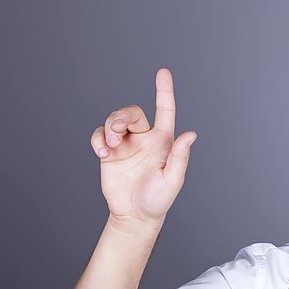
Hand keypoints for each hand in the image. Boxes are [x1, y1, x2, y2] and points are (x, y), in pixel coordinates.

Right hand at [90, 67, 196, 227]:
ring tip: (109, 145)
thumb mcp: (172, 180)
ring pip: (114, 120)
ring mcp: (126, 144)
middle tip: (117, 131)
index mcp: (163, 142)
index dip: (164, 91)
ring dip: (110, 127)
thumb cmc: (158, 199)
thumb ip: (179, 157)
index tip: (163, 72)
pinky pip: (100, 134)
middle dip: (121, 116)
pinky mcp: (109, 152)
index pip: (164, 111)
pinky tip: (102, 151)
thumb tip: (190, 135)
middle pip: (131, 113)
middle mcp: (144, 139)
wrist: (135, 216)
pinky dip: (98, 138)